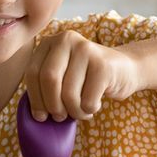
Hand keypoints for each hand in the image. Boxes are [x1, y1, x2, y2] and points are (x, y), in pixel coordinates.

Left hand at [23, 30, 141, 121]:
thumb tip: (36, 114)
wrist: (124, 69)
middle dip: (52, 106)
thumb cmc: (86, 78)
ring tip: (80, 111)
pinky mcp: (103, 65)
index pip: (32, 73)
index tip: (40, 116)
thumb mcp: (62, 74)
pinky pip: (87, 101)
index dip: (35, 99)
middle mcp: (66, 39)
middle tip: (60, 117)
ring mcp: (86, 49)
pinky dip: (89, 111)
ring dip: (74, 112)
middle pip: (49, 80)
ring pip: (69, 94)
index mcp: (50, 41)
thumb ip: (45, 85)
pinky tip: (94, 105)